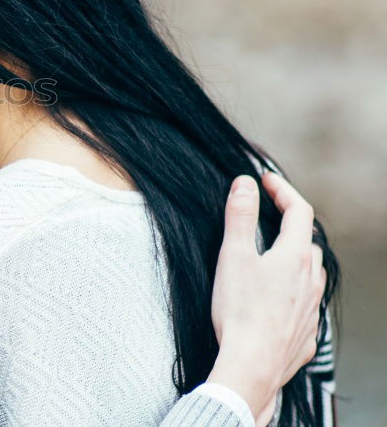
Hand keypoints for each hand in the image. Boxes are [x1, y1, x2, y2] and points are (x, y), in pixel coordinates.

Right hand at [207, 172, 325, 425]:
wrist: (252, 364)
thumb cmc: (241, 312)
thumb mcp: (233, 256)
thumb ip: (240, 216)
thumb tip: (245, 184)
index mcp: (295, 256)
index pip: (299, 210)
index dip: (282, 190)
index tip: (266, 181)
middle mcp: (311, 279)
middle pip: (308, 241)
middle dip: (289, 224)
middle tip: (268, 216)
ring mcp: (311, 307)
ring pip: (310, 273)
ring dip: (294, 258)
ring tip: (272, 256)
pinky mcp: (305, 331)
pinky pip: (304, 303)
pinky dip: (292, 291)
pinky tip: (274, 299)